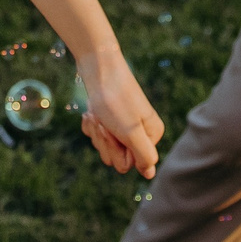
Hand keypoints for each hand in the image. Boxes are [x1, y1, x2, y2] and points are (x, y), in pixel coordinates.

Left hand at [74, 46, 164, 177]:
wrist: (97, 66)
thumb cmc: (115, 99)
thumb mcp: (131, 132)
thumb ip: (144, 156)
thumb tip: (150, 175)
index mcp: (151, 136)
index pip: (131, 165)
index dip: (117, 151)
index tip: (114, 132)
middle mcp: (140, 132)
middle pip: (115, 158)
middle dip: (104, 142)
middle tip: (103, 121)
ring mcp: (122, 125)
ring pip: (103, 147)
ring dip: (95, 132)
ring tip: (96, 114)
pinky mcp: (108, 118)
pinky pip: (95, 135)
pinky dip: (90, 124)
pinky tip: (90, 111)